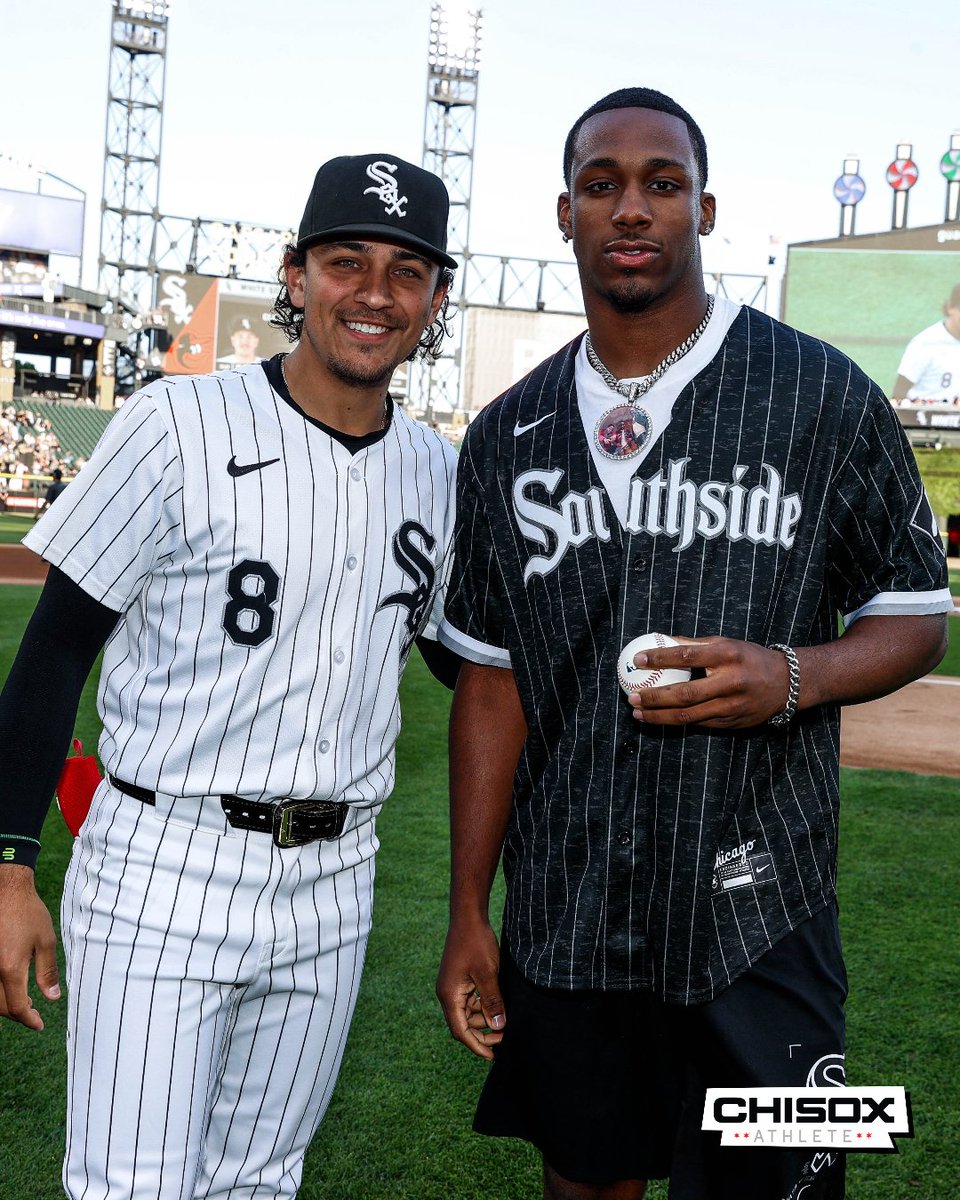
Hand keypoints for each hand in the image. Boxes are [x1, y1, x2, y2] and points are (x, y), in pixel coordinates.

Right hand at [0, 866, 59, 1030]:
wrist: (6, 891)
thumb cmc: (28, 912)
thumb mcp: (45, 941)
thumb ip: (47, 972)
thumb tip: (53, 997)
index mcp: (10, 968)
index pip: (16, 1007)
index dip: (28, 1020)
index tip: (39, 1025)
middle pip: (1, 1006)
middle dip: (18, 1014)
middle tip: (34, 1014)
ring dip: (7, 1005)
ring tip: (26, 1002)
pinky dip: (0, 992)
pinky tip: (12, 987)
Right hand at [436, 918, 504, 1060]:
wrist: (468, 917)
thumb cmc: (476, 943)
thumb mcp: (488, 974)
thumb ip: (492, 1002)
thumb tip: (498, 1027)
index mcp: (449, 995)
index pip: (460, 1031)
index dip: (476, 1045)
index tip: (492, 1056)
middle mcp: (447, 993)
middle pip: (462, 1024)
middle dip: (482, 1032)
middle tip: (504, 1035)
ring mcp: (452, 986)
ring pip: (466, 1013)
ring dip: (482, 1019)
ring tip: (503, 1019)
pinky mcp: (458, 979)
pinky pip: (469, 1000)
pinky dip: (481, 1006)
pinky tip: (495, 1004)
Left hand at [627, 636, 792, 729]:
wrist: (787, 683)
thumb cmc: (748, 658)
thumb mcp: (725, 644)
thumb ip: (694, 644)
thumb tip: (660, 639)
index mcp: (728, 655)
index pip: (688, 656)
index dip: (660, 658)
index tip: (638, 659)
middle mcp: (731, 682)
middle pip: (686, 693)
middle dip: (654, 697)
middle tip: (632, 697)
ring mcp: (733, 705)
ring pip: (690, 716)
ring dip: (660, 716)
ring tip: (638, 713)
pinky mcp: (733, 723)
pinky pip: (699, 723)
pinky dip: (677, 722)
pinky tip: (659, 719)